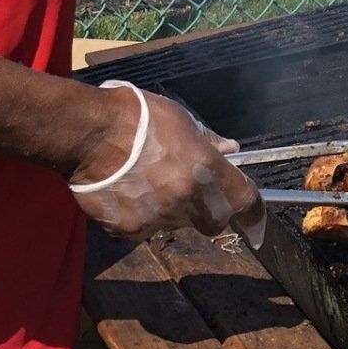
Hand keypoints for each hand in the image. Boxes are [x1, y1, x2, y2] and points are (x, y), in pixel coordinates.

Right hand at [69, 82, 266, 244]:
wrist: (89, 132)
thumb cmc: (139, 117)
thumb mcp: (182, 121)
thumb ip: (209, 142)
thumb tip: (230, 150)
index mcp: (206, 170)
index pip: (245, 202)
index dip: (256, 216)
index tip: (258, 226)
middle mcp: (186, 200)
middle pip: (214, 222)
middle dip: (209, 211)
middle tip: (189, 189)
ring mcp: (157, 218)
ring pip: (176, 225)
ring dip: (171, 210)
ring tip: (147, 180)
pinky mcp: (129, 230)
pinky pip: (145, 229)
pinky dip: (141, 215)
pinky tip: (128, 191)